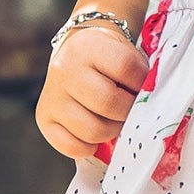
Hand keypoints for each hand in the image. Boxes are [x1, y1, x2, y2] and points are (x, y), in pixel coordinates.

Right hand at [37, 23, 145, 161]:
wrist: (77, 54)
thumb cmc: (109, 59)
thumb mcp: (126, 52)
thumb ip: (140, 75)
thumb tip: (150, 106)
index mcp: (89, 46)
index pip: (125, 67)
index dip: (142, 82)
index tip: (143, 86)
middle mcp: (64, 69)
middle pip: (108, 103)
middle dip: (128, 112)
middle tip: (130, 110)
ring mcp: (52, 95)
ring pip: (92, 130)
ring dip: (112, 131)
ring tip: (115, 121)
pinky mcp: (44, 118)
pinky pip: (72, 147)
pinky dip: (90, 147)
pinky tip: (96, 134)